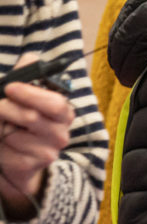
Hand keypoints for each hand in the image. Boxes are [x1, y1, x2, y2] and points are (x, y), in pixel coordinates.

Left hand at [0, 62, 72, 218]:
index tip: (9, 87)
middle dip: (7, 109)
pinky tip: (3, 146)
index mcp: (63, 112)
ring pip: (14, 134)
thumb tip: (30, 59)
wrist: (13, 158)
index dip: (30, 94)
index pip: (56, 103)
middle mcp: (61, 133)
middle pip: (32, 117)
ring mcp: (50, 151)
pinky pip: (7, 151)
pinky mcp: (33, 165)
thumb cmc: (17, 122)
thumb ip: (27, 75)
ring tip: (2, 129)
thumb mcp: (21, 96)